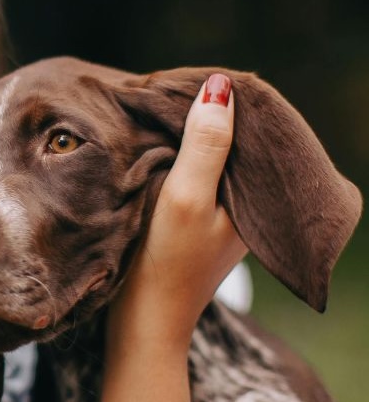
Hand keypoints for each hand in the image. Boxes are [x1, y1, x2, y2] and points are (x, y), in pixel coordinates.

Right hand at [114, 75, 247, 348]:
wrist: (143, 321)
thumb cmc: (167, 262)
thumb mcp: (187, 197)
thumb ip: (206, 145)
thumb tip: (219, 87)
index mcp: (257, 196)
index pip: (252, 130)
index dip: (226, 101)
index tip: (189, 80)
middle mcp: (246, 201)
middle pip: (232, 140)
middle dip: (206, 113)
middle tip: (168, 88)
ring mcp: (222, 210)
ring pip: (211, 154)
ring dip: (189, 133)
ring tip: (160, 108)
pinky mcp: (198, 216)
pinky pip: (195, 171)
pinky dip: (179, 153)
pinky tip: (157, 143)